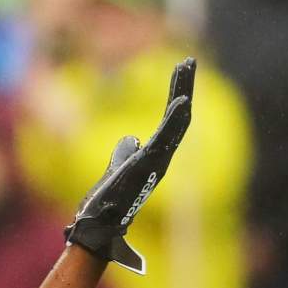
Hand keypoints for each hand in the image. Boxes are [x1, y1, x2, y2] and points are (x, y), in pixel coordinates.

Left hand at [64, 57, 194, 274]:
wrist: (98, 227)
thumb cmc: (107, 203)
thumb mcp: (116, 168)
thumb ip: (124, 152)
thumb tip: (131, 137)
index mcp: (154, 155)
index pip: (170, 120)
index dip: (177, 94)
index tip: (181, 69)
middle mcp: (161, 157)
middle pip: (179, 117)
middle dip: (183, 87)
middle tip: (190, 60)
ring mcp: (156, 162)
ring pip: (177, 124)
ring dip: (182, 95)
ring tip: (187, 69)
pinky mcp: (147, 166)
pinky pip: (166, 139)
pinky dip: (175, 119)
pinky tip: (182, 101)